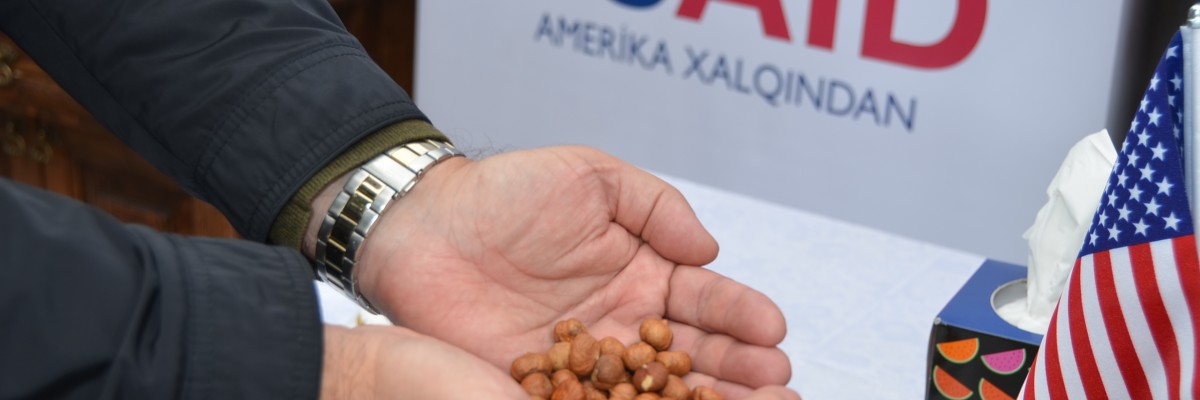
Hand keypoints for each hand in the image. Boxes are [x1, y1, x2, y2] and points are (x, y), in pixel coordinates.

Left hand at [344, 146, 790, 395]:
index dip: (740, 315)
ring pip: (657, 389)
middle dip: (740, 372)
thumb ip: (656, 208)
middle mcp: (624, 322)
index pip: (704, 300)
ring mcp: (588, 361)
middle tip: (778, 386)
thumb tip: (710, 251)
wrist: (424, 226)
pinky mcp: (544, 387)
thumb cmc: (506, 192)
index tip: (773, 330)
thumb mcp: (592, 177)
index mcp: (642, 273)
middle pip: (694, 355)